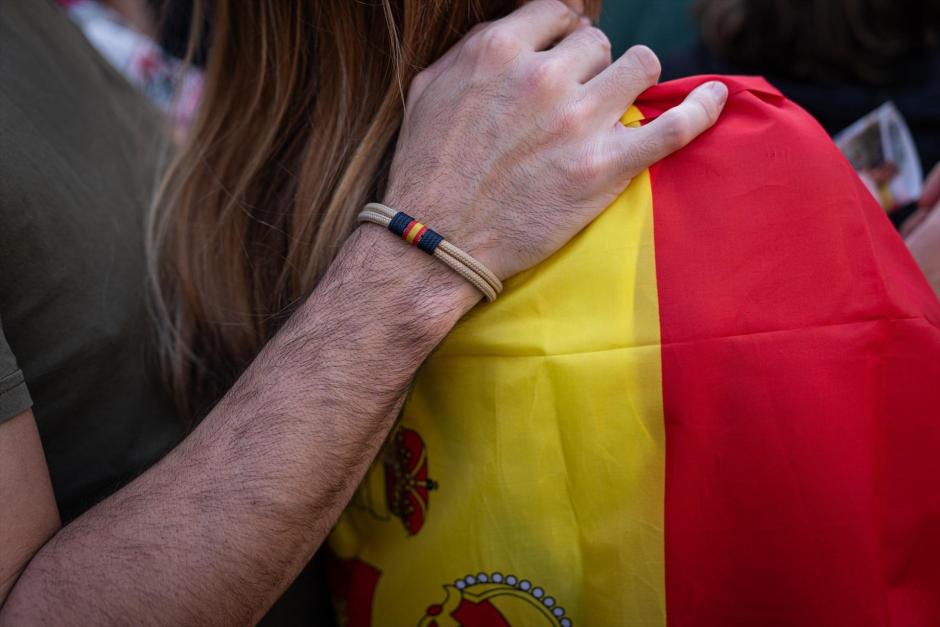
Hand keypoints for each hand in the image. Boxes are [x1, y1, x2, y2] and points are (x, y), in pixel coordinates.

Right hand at [383, 0, 727, 279]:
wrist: (435, 240)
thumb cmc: (424, 167)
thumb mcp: (430, 87)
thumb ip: (475, 48)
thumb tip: (514, 31)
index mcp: (499, 50)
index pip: (558, 13)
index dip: (562, 34)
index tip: (562, 56)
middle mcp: (543, 77)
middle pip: (598, 42)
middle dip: (590, 66)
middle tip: (574, 101)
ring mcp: (579, 121)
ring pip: (639, 66)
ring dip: (629, 82)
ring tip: (616, 107)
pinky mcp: (604, 167)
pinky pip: (674, 125)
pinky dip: (702, 109)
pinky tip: (718, 97)